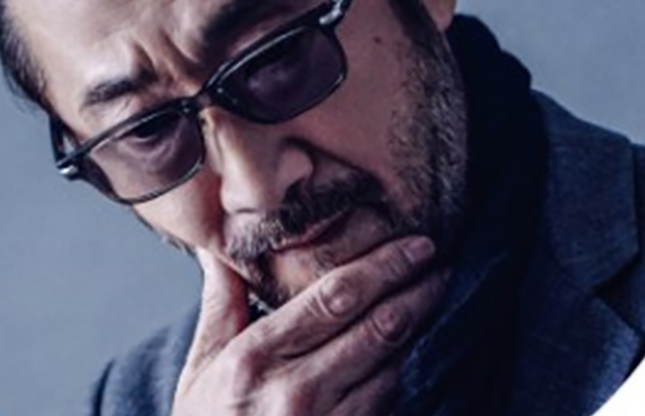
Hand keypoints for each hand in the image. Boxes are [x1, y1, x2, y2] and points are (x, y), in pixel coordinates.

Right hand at [172, 236, 449, 415]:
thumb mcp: (202, 367)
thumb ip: (221, 304)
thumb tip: (218, 249)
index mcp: (255, 357)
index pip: (333, 298)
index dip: (383, 267)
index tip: (415, 245)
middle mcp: (293, 391)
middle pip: (376, 327)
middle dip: (417, 290)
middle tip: (442, 263)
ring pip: (392, 366)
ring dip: (418, 330)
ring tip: (434, 297)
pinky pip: (388, 403)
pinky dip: (402, 372)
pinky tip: (410, 350)